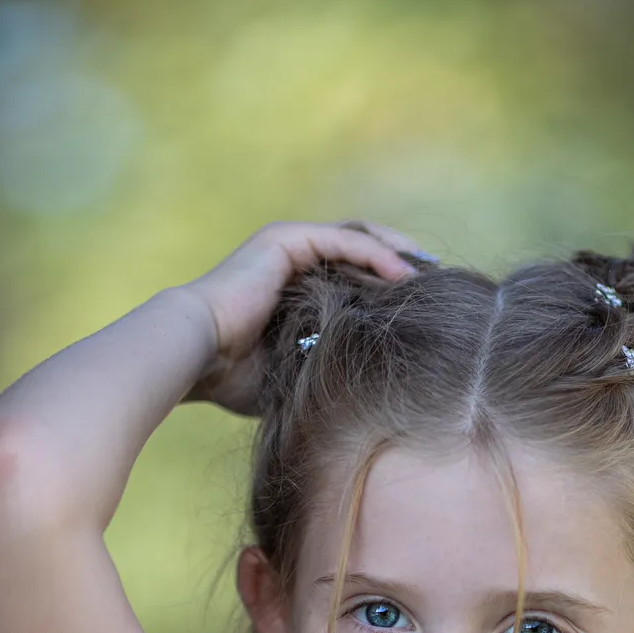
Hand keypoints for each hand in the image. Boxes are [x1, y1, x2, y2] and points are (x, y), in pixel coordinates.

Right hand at [175, 219, 424, 414]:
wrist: (197, 356)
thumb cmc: (234, 377)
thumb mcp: (294, 372)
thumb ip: (324, 369)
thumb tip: (363, 395)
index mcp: (292, 286)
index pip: (352, 274)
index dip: (387, 286)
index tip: (423, 307)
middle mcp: (291, 258)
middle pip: (361, 248)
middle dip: (401, 263)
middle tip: (436, 285)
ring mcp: (289, 244)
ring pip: (358, 237)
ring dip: (398, 253)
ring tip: (429, 276)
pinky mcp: (287, 240)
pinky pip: (345, 240)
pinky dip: (378, 254)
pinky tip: (404, 275)